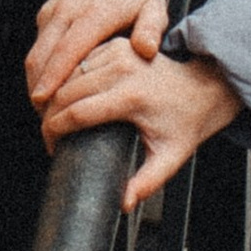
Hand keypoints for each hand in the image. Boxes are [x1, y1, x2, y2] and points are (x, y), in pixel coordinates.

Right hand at [25, 0, 166, 110]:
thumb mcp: (153, 6)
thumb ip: (151, 29)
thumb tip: (146, 51)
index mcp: (93, 15)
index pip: (66, 52)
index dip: (52, 79)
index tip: (44, 102)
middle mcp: (68, 12)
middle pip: (41, 57)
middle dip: (38, 88)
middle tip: (45, 117)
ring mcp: (54, 11)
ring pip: (35, 52)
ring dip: (35, 80)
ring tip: (45, 108)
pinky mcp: (48, 11)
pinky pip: (38, 43)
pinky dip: (39, 66)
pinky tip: (49, 85)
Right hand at [43, 40, 243, 206]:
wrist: (203, 88)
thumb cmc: (185, 124)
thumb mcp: (169, 158)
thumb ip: (147, 183)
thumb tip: (124, 204)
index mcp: (131, 97)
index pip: (76, 113)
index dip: (55, 131)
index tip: (51, 147)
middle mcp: (123, 70)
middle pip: (66, 91)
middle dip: (48, 115)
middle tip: (48, 136)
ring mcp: (119, 53)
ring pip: (69, 73)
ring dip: (54, 94)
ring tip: (51, 118)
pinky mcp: (117, 45)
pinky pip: (80, 61)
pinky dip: (67, 78)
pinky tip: (63, 96)